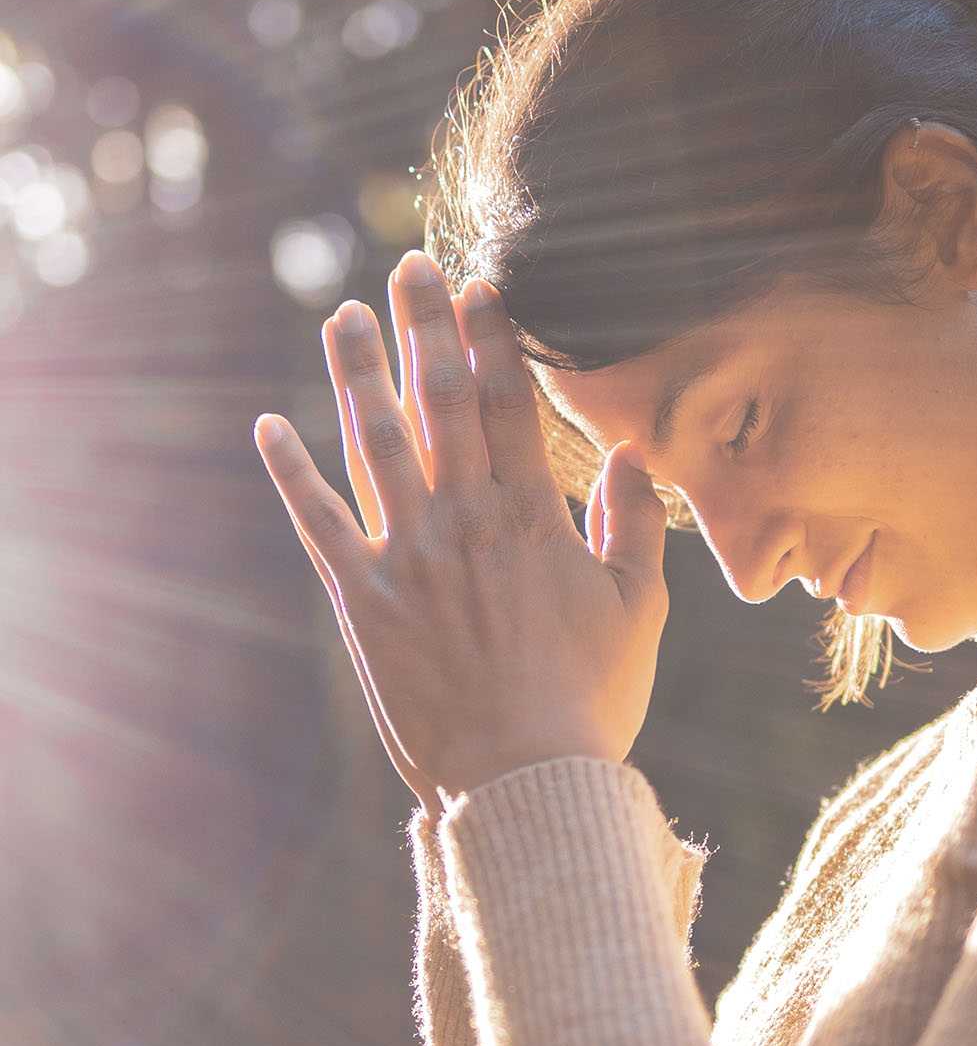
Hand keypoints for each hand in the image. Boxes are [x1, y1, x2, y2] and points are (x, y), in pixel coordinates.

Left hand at [253, 250, 670, 810]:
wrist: (523, 780)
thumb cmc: (591, 701)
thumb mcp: (639, 612)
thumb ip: (633, 527)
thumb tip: (634, 457)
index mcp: (531, 518)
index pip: (507, 406)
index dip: (490, 340)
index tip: (477, 287)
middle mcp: (463, 520)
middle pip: (439, 402)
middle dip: (423, 326)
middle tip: (407, 265)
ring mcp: (406, 556)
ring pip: (374, 442)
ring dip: (357, 374)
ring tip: (342, 316)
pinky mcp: (361, 600)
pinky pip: (317, 523)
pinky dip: (291, 474)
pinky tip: (268, 427)